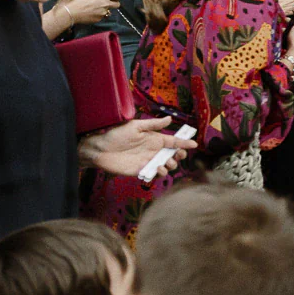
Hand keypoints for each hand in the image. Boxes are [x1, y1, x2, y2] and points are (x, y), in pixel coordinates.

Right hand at [61, 0, 126, 25]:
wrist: (72, 12)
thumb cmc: (80, 0)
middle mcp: (106, 4)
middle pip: (118, 4)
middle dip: (114, 3)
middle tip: (108, 1)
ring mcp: (103, 12)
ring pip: (110, 11)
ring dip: (106, 9)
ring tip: (97, 7)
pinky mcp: (100, 19)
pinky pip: (103, 16)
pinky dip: (100, 14)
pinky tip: (93, 12)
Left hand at [76, 116, 197, 175]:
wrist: (99, 149)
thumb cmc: (116, 134)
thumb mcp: (135, 126)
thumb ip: (153, 125)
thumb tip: (169, 119)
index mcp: (155, 139)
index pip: (174, 142)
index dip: (184, 143)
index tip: (194, 144)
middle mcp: (153, 151)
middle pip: (173, 155)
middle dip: (179, 156)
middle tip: (177, 155)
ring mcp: (148, 162)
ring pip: (166, 166)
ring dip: (170, 166)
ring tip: (165, 163)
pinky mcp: (140, 171)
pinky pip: (154, 175)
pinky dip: (159, 174)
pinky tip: (157, 169)